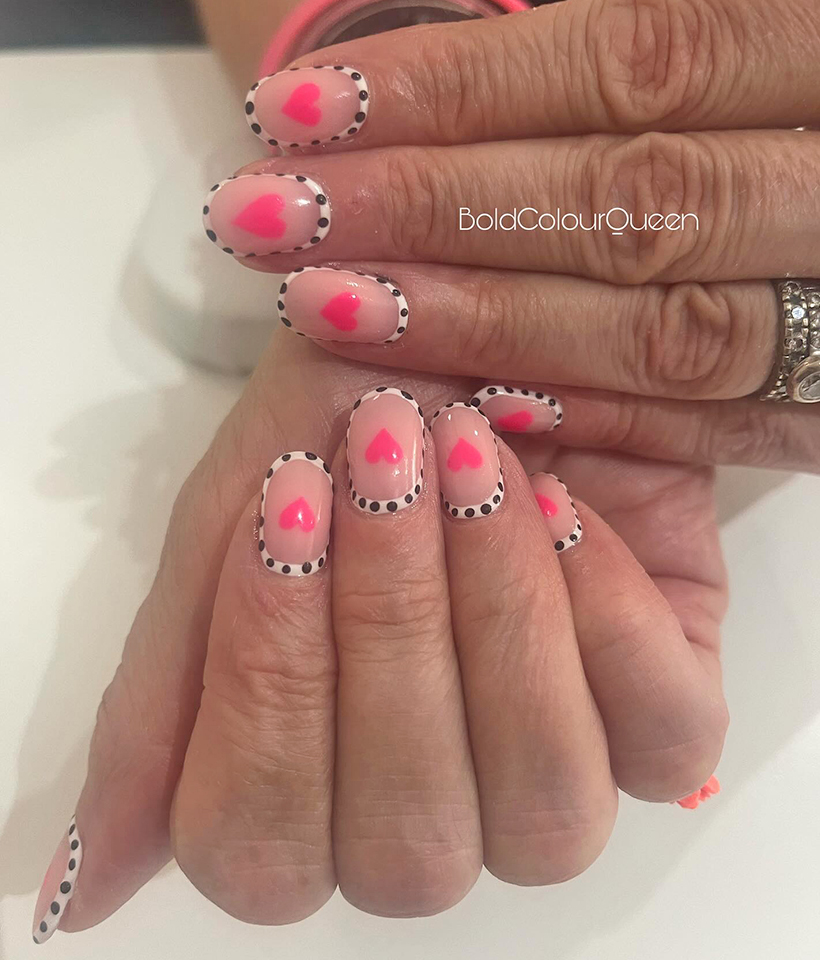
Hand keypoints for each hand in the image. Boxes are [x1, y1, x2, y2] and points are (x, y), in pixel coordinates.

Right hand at [33, 336, 726, 938]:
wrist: (467, 324)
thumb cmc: (335, 420)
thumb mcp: (226, 527)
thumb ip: (165, 697)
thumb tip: (87, 886)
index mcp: (309, 781)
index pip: (262, 850)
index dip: (267, 694)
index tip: (287, 509)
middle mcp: (434, 805)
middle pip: (409, 849)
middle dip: (389, 636)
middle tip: (381, 458)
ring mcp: (559, 769)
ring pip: (547, 817)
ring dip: (495, 620)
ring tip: (470, 463)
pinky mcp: (665, 710)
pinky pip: (666, 744)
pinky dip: (607, 614)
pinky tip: (561, 503)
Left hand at [200, 0, 819, 470]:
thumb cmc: (785, 92)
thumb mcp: (732, 32)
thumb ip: (620, 46)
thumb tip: (465, 24)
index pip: (632, 60)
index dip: (455, 91)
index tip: (297, 115)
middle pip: (624, 202)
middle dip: (430, 213)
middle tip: (266, 219)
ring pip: (659, 330)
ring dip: (478, 325)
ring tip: (321, 308)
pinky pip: (711, 425)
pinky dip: (589, 416)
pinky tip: (464, 404)